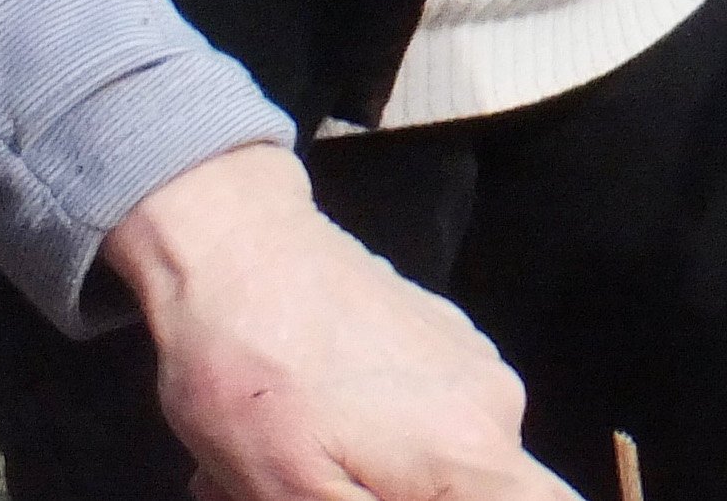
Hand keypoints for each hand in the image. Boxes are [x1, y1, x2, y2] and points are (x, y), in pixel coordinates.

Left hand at [105, 145, 571, 500]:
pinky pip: (427, 411)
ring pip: (444, 455)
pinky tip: (301, 422)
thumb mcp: (288, 491)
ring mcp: (469, 358)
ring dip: (376, 473)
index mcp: (469, 451)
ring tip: (289, 458)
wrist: (233, 251)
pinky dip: (371, 434)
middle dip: (399, 495)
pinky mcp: (438, 333)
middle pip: (480, 489)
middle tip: (310, 486)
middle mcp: (493, 401)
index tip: (402, 492)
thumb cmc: (253, 376)